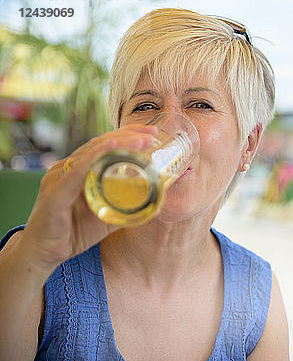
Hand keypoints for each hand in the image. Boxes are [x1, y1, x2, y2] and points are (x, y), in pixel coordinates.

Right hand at [16, 124, 157, 273]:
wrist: (44, 255)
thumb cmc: (74, 233)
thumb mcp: (108, 215)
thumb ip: (126, 205)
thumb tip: (155, 200)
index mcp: (78, 170)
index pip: (104, 145)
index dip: (128, 136)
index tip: (152, 132)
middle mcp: (66, 169)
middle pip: (99, 144)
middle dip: (128, 135)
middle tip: (152, 131)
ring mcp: (58, 178)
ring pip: (90, 153)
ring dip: (118, 144)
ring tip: (141, 139)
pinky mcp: (54, 193)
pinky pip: (77, 172)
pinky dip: (95, 157)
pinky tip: (111, 147)